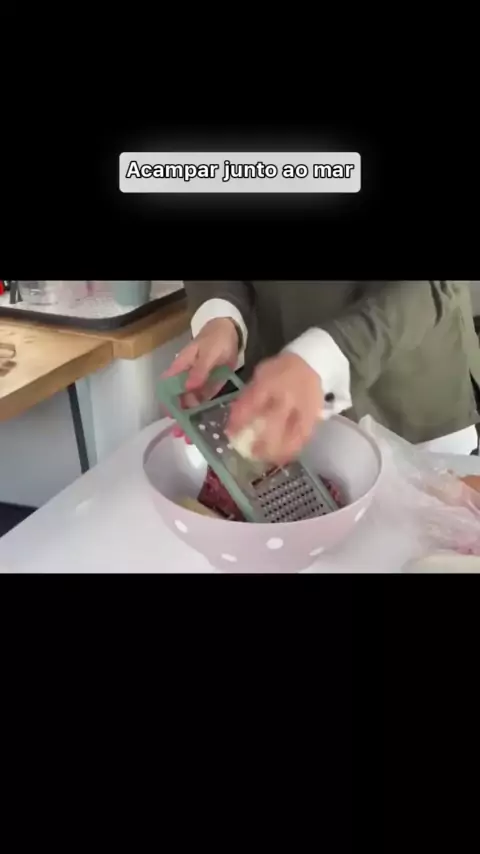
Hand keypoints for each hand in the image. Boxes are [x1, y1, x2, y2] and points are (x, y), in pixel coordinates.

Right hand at [162, 318, 239, 438]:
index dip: (166, 401)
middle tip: (180, 434)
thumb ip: (199, 370)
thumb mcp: (208, 353)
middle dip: (179, 417)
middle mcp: (187, 379)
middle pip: (179, 400)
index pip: (167, 386)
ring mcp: (199, 384)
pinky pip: (206, 403)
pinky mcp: (212, 388)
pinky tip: (204, 427)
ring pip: (191, 404)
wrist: (231, 332)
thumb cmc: (215, 339)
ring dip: (190, 419)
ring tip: (191, 437)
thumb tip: (188, 387)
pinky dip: (204, 414)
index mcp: (181, 368)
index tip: (169, 416)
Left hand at [227, 352, 323, 465]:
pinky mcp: (315, 416)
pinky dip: (293, 449)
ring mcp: (304, 408)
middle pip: (274, 424)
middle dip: (261, 442)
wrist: (312, 362)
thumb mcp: (260, 376)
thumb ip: (249, 396)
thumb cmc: (280, 371)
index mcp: (270, 382)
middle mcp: (288, 396)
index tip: (231, 434)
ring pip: (293, 435)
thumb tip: (235, 419)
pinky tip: (283, 457)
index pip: (252, 403)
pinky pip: (305, 437)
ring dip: (279, 451)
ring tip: (267, 459)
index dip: (240, 420)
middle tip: (251, 453)